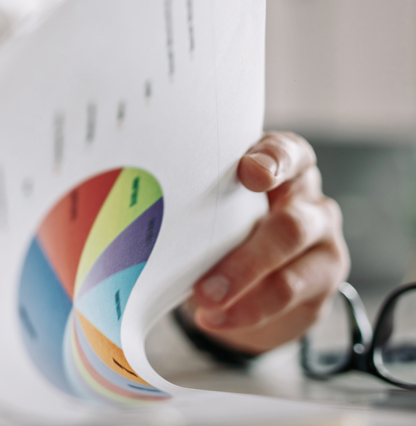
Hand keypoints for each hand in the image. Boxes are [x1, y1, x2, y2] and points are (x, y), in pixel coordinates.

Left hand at [189, 131, 348, 353]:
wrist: (246, 279)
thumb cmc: (221, 223)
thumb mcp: (211, 204)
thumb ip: (198, 197)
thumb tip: (147, 207)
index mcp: (283, 167)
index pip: (290, 153)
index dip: (274, 161)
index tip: (249, 173)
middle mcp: (308, 200)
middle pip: (291, 223)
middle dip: (247, 257)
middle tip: (206, 284)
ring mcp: (321, 239)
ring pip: (293, 265)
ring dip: (244, 286)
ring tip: (205, 303)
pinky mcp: (323, 278)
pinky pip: (291, 295)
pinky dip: (248, 310)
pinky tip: (217, 318)